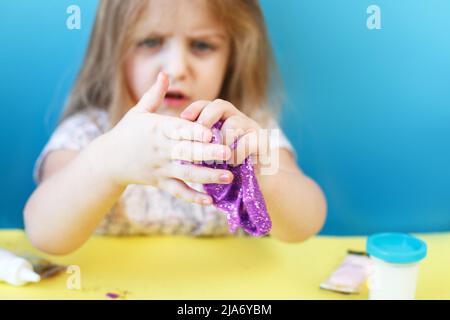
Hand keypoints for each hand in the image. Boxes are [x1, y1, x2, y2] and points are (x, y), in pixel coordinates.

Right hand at [102, 73, 233, 204]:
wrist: (108, 161)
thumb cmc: (127, 132)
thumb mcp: (138, 111)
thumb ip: (154, 94)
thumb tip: (164, 73)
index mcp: (156, 129)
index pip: (177, 130)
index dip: (193, 131)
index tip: (210, 132)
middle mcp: (160, 149)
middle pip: (186, 152)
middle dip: (208, 153)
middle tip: (229, 153)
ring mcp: (161, 167)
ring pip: (186, 173)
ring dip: (208, 176)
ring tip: (229, 177)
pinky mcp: (160, 182)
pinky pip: (178, 191)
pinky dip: (193, 197)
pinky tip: (210, 201)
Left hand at [179, 99, 266, 166]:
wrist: (254, 183)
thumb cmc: (225, 170)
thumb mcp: (209, 156)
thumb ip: (198, 146)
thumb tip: (176, 143)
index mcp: (222, 118)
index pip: (207, 105)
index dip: (195, 108)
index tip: (183, 118)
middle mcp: (237, 117)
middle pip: (221, 105)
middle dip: (207, 118)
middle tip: (200, 135)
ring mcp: (251, 127)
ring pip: (233, 124)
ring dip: (222, 141)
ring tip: (215, 157)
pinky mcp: (262, 140)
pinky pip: (247, 141)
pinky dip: (236, 153)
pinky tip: (231, 163)